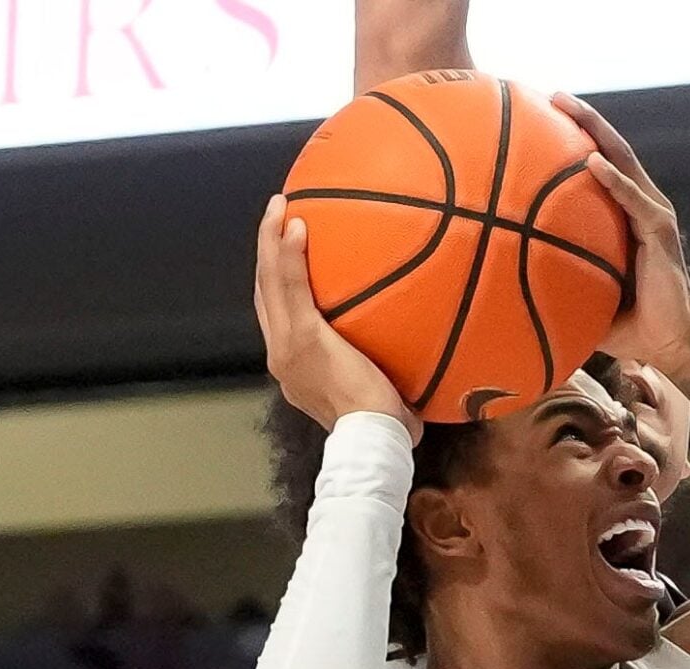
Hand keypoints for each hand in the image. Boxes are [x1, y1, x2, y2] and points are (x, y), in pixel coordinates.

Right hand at [253, 196, 418, 440]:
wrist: (373, 441)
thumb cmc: (385, 428)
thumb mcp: (381, 392)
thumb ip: (386, 365)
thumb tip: (424, 351)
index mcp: (294, 366)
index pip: (278, 315)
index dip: (277, 280)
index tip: (285, 252)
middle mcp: (281, 355)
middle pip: (265, 292)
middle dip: (266, 251)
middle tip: (277, 215)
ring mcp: (287, 347)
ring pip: (268, 283)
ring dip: (270, 240)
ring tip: (280, 206)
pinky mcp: (303, 338)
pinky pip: (292, 287)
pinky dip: (289, 255)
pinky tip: (297, 225)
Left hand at [552, 92, 689, 376]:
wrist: (669, 343)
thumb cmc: (625, 322)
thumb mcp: (582, 296)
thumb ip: (553, 281)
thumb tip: (501, 288)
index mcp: (625, 214)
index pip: (600, 165)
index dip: (577, 138)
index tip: (544, 116)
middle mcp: (641, 205)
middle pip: (611, 149)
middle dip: (584, 119)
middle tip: (552, 95)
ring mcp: (653, 214)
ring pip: (623, 161)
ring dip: (596, 131)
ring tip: (569, 108)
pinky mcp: (660, 231)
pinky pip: (633, 200)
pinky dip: (614, 180)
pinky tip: (591, 163)